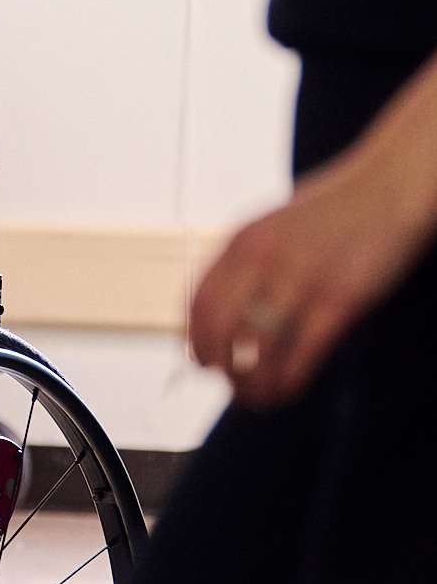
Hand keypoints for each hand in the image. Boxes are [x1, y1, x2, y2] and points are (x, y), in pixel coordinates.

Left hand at [188, 141, 436, 408]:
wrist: (390, 185)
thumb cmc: (334, 209)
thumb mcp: (274, 227)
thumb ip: (248, 263)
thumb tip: (228, 309)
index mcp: (241, 242)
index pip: (197, 302)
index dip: (193, 339)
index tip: (199, 361)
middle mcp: (260, 262)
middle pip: (215, 330)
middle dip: (216, 366)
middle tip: (226, 383)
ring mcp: (299, 281)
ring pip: (255, 350)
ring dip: (250, 383)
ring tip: (256, 397)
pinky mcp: (339, 300)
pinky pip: (300, 354)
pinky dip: (286, 381)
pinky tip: (286, 391)